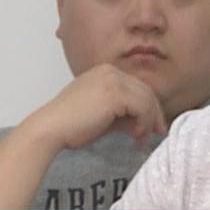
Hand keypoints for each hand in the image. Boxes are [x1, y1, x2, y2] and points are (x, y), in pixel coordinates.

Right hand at [19, 64, 167, 152]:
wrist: (51, 128)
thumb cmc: (71, 126)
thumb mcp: (102, 116)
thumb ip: (122, 114)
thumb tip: (143, 123)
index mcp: (104, 73)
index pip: (136, 87)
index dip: (148, 107)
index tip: (152, 126)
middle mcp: (110, 71)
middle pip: (145, 91)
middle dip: (154, 113)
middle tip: (157, 133)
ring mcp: (113, 80)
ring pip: (147, 99)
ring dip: (149, 121)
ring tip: (142, 138)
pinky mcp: (116, 93)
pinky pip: (143, 107)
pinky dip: (144, 123)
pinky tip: (135, 135)